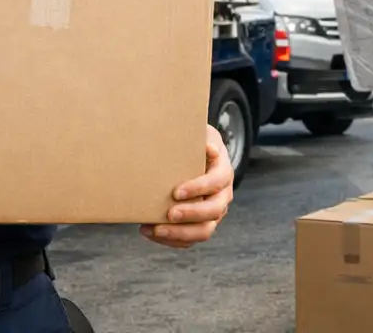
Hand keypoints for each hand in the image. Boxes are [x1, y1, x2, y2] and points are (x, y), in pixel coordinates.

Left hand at [140, 126, 233, 248]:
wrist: (200, 156)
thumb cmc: (196, 144)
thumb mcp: (202, 134)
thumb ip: (203, 139)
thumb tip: (208, 148)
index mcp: (223, 173)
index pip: (215, 184)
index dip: (198, 189)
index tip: (176, 192)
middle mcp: (222, 196)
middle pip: (214, 212)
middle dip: (191, 215)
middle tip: (169, 214)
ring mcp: (213, 213)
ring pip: (204, 231)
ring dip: (179, 233)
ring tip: (155, 229)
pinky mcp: (201, 224)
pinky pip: (189, 239)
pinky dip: (170, 239)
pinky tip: (149, 231)